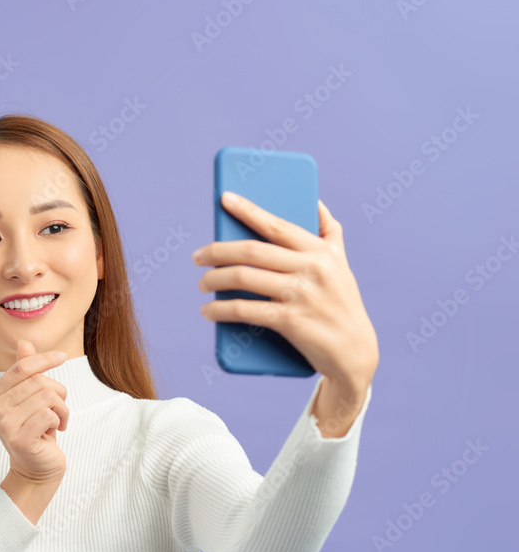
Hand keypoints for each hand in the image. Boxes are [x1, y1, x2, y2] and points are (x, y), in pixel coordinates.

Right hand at [0, 339, 69, 483]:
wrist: (36, 470)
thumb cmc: (36, 432)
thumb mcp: (30, 400)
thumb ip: (25, 373)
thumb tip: (24, 343)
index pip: (20, 368)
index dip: (43, 359)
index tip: (62, 357)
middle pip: (37, 381)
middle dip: (58, 393)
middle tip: (60, 410)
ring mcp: (4, 425)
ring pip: (46, 396)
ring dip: (61, 408)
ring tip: (58, 421)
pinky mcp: (19, 439)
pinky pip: (49, 414)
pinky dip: (59, 421)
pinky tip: (54, 431)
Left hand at [193, 191, 378, 392]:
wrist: (355, 353)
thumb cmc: (341, 303)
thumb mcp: (341, 264)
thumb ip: (329, 232)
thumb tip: (314, 201)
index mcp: (321, 250)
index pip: (277, 224)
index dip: (248, 210)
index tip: (224, 199)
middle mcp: (313, 268)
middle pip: (252, 251)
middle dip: (216, 251)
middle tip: (197, 257)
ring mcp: (301, 295)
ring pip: (243, 277)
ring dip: (213, 279)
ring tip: (202, 284)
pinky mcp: (291, 321)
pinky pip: (244, 310)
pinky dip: (220, 310)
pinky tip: (208, 311)